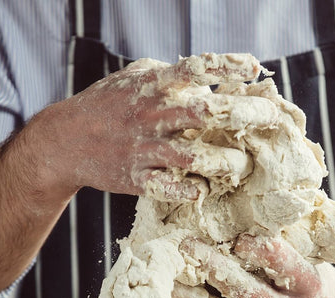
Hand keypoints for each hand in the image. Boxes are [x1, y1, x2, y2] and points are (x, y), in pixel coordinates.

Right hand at [28, 53, 276, 202]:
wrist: (64, 141)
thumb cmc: (105, 107)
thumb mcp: (133, 78)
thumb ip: (168, 75)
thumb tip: (206, 75)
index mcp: (152, 87)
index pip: (195, 69)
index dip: (227, 67)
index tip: (255, 67)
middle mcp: (152, 116)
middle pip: (204, 113)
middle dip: (240, 115)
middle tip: (271, 120)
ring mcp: (144, 149)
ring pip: (191, 157)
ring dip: (221, 162)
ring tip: (241, 165)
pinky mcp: (136, 179)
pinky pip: (168, 189)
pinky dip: (189, 192)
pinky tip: (203, 192)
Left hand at [177, 234, 334, 297]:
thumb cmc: (308, 276)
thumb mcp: (308, 253)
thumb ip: (281, 236)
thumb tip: (240, 203)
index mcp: (309, 285)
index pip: (281, 263)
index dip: (256, 248)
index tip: (234, 236)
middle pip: (248, 292)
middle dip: (214, 268)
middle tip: (186, 247)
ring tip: (172, 285)